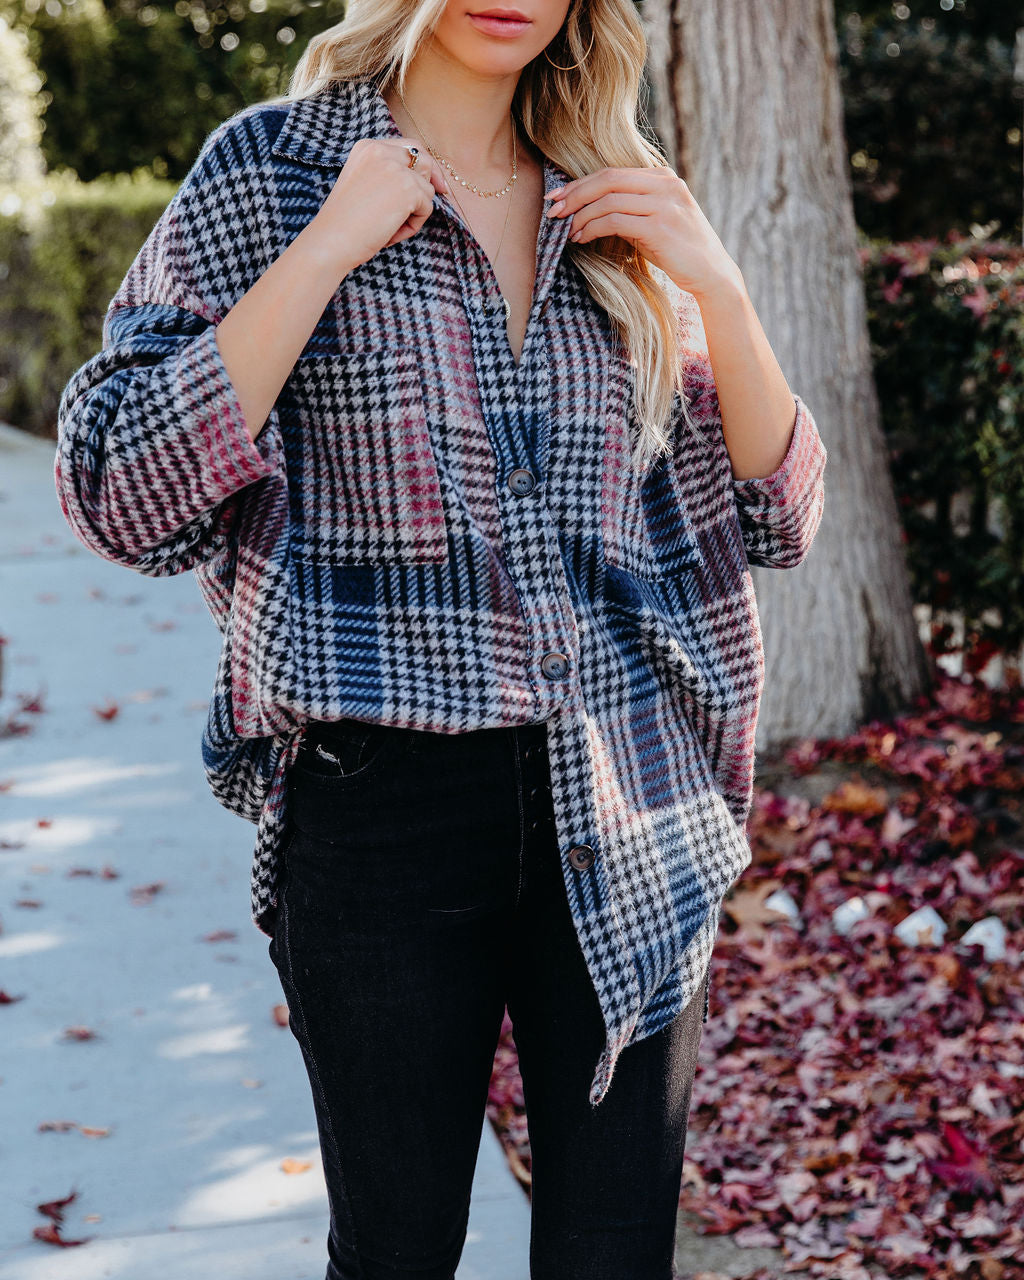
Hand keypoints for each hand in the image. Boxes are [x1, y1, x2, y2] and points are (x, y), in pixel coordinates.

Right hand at [308, 136, 449, 277]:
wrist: (332, 240)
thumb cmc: (345, 222)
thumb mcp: (363, 185)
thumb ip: (387, 175)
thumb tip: (427, 181)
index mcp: (368, 147)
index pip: (409, 148)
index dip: (424, 165)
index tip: (435, 183)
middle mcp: (382, 151)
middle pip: (424, 161)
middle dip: (430, 184)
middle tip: (424, 207)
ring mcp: (396, 168)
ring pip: (427, 189)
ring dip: (415, 212)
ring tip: (390, 227)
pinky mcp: (408, 188)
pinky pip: (427, 208)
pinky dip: (413, 225)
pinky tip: (391, 233)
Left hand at [544, 165, 743, 300]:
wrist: (711, 273)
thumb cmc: (678, 251)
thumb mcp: (653, 221)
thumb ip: (630, 208)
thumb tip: (589, 209)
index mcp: (662, 177)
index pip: (611, 172)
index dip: (580, 184)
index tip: (557, 196)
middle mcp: (664, 184)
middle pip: (607, 179)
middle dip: (574, 194)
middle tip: (552, 210)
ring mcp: (664, 204)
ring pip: (608, 199)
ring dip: (581, 215)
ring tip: (566, 231)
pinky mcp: (660, 227)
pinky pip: (615, 220)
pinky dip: (593, 228)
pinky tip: (581, 239)